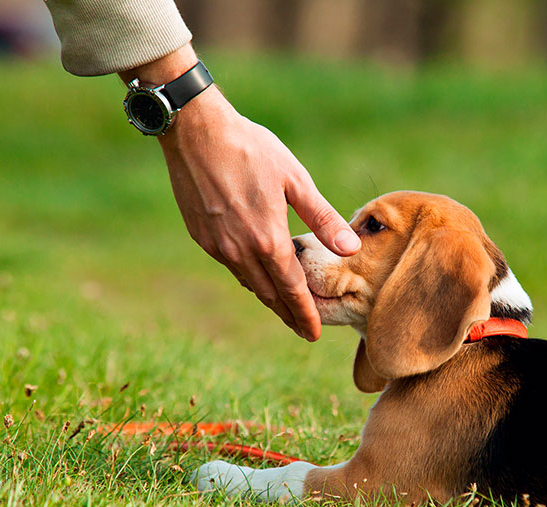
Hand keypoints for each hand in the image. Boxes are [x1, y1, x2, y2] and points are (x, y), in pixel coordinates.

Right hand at [120, 46, 360, 340]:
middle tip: (303, 330)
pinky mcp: (200, 236)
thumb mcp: (294, 180)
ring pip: (248, 282)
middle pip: (269, 293)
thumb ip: (323, 218)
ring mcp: (217, 245)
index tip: (314, 334)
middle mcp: (240, 250)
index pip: (291, 289)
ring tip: (284, 308)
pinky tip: (257, 275)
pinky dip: (248, 276)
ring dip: (268, 297)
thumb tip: (351, 249)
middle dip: (288, 313)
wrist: (195, 132)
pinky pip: (230, 265)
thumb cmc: (251, 149)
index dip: (304, 313)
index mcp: (267, 239)